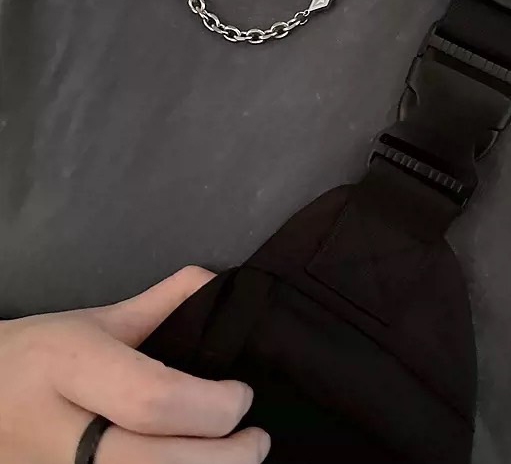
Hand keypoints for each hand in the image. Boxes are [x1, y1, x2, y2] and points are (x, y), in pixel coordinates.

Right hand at [0, 266, 270, 463]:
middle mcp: (57, 434)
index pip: (152, 398)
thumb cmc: (35, 356)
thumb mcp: (93, 321)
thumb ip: (161, 304)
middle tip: (257, 442)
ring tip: (236, 461)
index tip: (243, 396)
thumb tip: (219, 282)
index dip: (211, 405)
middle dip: (221, 459)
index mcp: (69, 368)